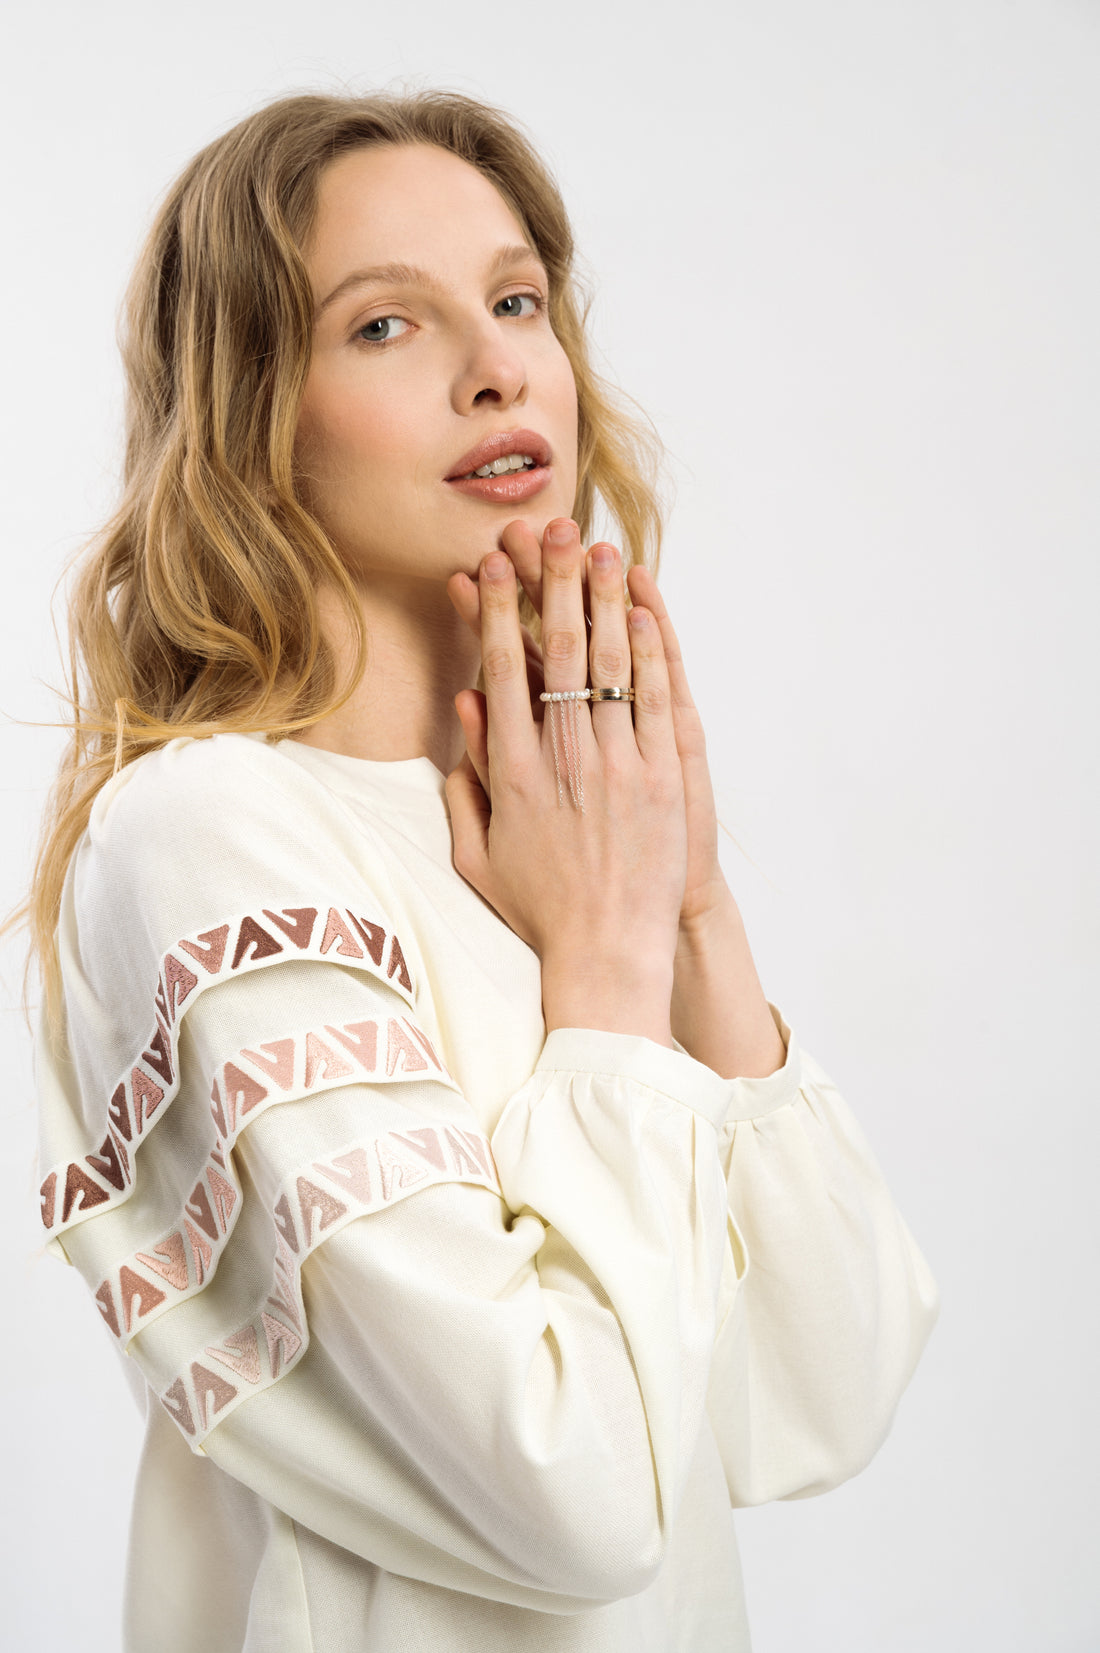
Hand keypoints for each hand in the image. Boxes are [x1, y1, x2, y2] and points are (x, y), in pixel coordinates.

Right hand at [444, 521, 687, 1044]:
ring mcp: (619, 765)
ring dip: (607, 602)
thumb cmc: (540, 908)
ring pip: (613, 666)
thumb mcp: (478, 853)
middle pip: (561, 652)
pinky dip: (653, 653)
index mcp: (514, 773)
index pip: (503, 671)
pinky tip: (646, 612)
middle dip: (555, 584)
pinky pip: (658, 702)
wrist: (608, 953)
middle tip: (552, 531)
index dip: (498, 611)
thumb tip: (466, 708)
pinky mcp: (663, 779)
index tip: (491, 566)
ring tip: (603, 550)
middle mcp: (565, 759)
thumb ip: (467, 782)